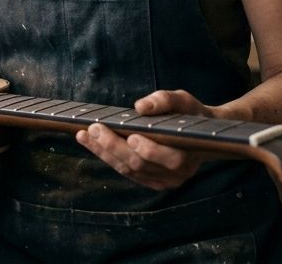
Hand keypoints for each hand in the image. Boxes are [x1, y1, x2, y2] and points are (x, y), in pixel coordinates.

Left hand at [74, 89, 215, 190]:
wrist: (197, 136)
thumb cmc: (188, 115)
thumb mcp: (183, 101)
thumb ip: (164, 101)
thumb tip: (141, 106)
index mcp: (189, 155)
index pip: (168, 157)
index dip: (148, 149)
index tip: (130, 135)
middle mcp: (177, 174)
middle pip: (140, 164)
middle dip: (114, 146)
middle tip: (94, 129)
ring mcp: (163, 181)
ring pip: (129, 170)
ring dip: (104, 153)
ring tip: (84, 135)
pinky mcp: (150, 181)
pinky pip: (126, 172)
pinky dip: (107, 158)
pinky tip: (92, 144)